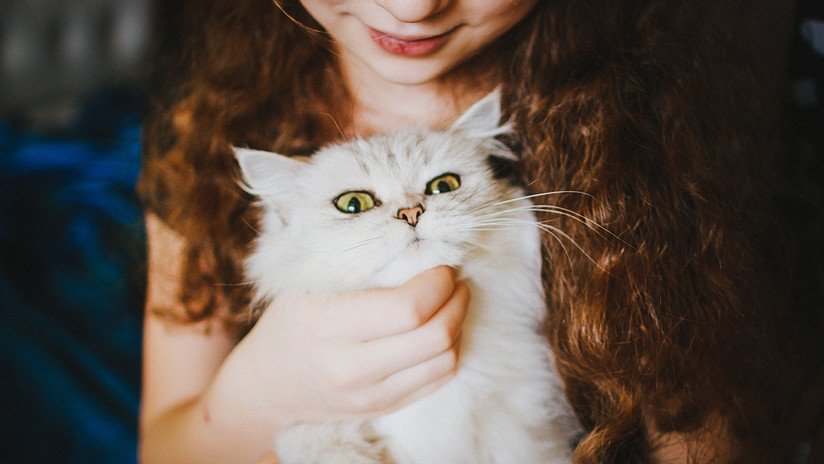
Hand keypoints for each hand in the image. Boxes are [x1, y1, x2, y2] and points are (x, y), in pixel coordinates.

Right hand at [203, 266, 468, 433]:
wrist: (267, 384)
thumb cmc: (291, 321)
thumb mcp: (307, 283)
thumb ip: (358, 265)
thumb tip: (415, 242)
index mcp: (328, 325)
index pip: (408, 308)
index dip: (437, 283)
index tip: (441, 265)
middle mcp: (351, 368)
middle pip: (434, 337)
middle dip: (456, 301)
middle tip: (455, 280)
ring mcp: (370, 395)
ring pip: (444, 361)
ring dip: (458, 325)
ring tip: (451, 301)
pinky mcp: (384, 409)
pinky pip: (438, 380)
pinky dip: (449, 351)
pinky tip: (440, 328)